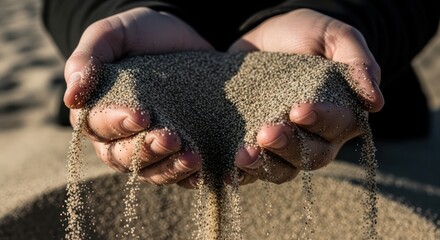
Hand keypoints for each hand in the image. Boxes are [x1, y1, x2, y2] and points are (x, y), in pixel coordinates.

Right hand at [65, 7, 213, 187]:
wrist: (180, 35)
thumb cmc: (139, 34)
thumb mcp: (112, 34)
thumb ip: (88, 57)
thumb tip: (70, 96)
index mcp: (98, 111)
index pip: (99, 127)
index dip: (117, 124)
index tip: (141, 115)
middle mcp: (120, 136)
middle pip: (124, 157)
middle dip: (146, 150)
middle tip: (170, 137)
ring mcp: (149, 145)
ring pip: (152, 171)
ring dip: (170, 168)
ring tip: (192, 157)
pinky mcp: (177, 149)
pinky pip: (179, 173)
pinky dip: (189, 176)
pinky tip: (203, 170)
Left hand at [228, 9, 384, 184]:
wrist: (266, 35)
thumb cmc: (307, 34)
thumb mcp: (334, 36)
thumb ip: (356, 61)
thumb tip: (375, 101)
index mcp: (340, 113)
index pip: (339, 126)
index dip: (321, 121)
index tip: (298, 110)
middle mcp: (316, 136)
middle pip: (311, 156)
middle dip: (288, 147)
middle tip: (266, 132)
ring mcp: (285, 144)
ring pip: (282, 169)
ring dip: (264, 166)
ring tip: (243, 155)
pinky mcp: (256, 145)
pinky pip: (252, 169)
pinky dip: (241, 173)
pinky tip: (226, 171)